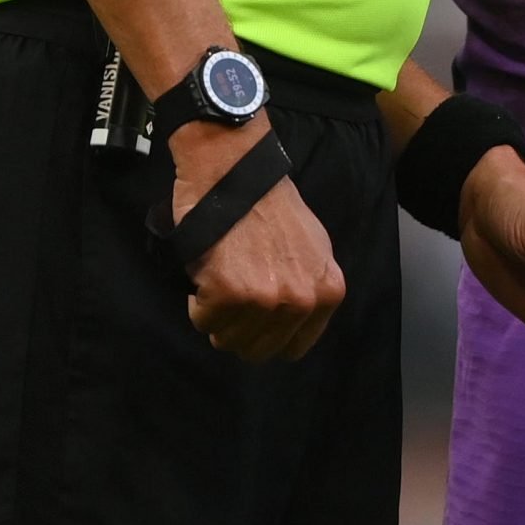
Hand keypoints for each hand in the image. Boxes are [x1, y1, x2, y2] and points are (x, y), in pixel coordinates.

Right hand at [173, 117, 346, 361]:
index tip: (254, 318)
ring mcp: (265, 299)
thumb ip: (309, 286)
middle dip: (239, 328)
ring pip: (227, 340)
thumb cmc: (271, 206)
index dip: (267, 336)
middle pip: (258, 351)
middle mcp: (301, 300)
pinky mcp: (228, 293)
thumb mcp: (313, 248)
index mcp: (327, 292)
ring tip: (223, 276)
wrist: (236, 172)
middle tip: (232, 293)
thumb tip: (295, 319)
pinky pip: (202, 320)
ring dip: (217, 315)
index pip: (293, 348)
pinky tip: (209, 271)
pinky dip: (197, 302)